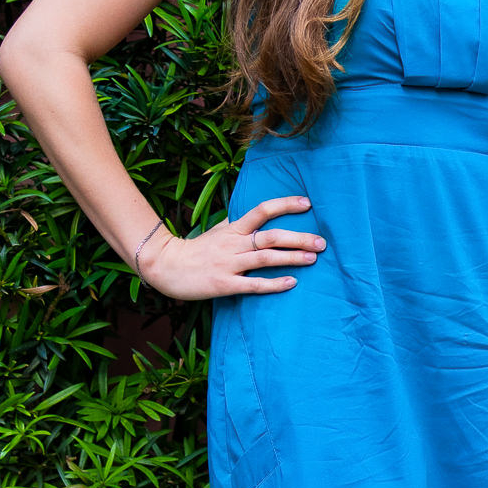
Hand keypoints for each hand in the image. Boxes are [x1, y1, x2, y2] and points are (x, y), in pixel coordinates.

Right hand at [137, 195, 325, 299]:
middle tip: (322, 242)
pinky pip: (253, 284)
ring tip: (313, 258)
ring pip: (266, 258)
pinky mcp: (225, 284)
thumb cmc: (196, 249)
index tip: (307, 204)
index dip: (285, 205)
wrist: (166, 266)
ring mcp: (229, 263)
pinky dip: (274, 284)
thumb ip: (238, 224)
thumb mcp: (218, 230)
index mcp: (233, 228)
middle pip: (271, 236)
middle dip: (298, 238)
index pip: (262, 210)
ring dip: (292, 258)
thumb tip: (260, 215)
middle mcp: (233, 243)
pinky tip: (292, 283)